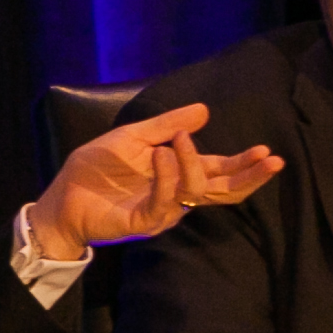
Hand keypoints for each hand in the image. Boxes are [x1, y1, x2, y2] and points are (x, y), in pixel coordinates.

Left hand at [30, 102, 285, 258]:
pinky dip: (166, 176)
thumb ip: (167, 125)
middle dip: (247, 176)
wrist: (63, 194)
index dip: (244, 165)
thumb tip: (205, 110)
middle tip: (269, 160)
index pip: (220, 173)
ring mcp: (163, 210)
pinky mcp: (144, 222)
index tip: (267, 152)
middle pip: (223, 191)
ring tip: (176, 140)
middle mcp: (177, 195)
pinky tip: (161, 154)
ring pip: (195, 192)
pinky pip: (165, 202)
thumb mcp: (134, 136)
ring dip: (192, 162)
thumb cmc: (97, 168)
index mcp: (178, 175)